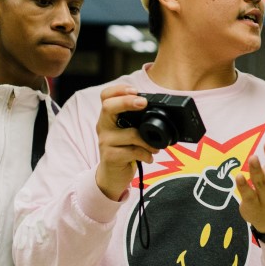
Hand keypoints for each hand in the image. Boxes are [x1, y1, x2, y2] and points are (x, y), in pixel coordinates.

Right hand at [94, 85, 156, 200]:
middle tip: (143, 103)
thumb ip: (137, 122)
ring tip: (156, 147)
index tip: (136, 91)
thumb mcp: (128, 132)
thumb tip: (161, 112)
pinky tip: (149, 157)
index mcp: (109, 117)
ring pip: (130, 133)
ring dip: (148, 140)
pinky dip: (145, 154)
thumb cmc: (124, 150)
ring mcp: (105, 141)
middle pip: (108, 106)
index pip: (106, 96)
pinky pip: (133, 151)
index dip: (119, 90)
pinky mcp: (110, 156)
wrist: (112, 176)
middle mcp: (103, 126)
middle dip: (127, 102)